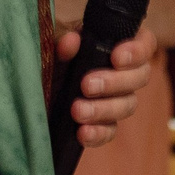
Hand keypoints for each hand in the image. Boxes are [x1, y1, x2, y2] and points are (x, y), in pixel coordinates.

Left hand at [56, 24, 159, 149]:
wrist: (29, 89)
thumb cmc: (46, 57)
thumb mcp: (50, 45)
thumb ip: (61, 41)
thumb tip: (72, 41)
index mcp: (115, 44)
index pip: (145, 43)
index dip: (137, 51)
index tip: (116, 57)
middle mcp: (121, 72)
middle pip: (140, 77)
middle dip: (115, 82)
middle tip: (87, 85)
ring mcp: (115, 99)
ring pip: (127, 105)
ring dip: (104, 109)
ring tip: (77, 110)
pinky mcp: (102, 124)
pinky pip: (110, 131)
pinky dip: (98, 133)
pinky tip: (82, 133)